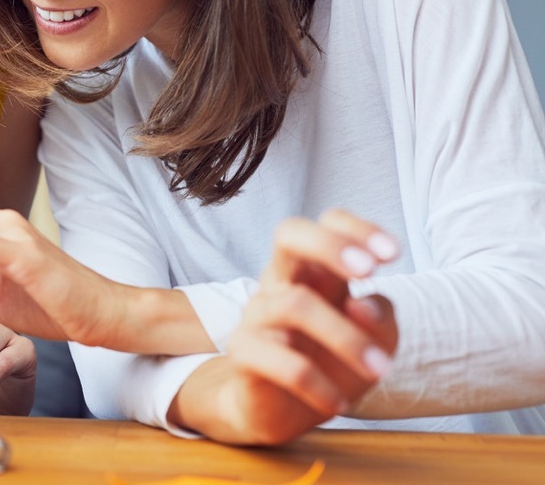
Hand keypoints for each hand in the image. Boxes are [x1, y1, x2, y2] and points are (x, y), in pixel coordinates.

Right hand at [170, 210, 399, 444]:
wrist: (280, 410)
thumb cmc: (330, 363)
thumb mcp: (375, 340)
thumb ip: (380, 316)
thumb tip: (362, 305)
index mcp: (316, 271)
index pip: (327, 224)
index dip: (357, 230)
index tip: (392, 255)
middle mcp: (282, 282)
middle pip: (288, 235)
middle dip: (329, 244)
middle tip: (368, 272)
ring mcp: (258, 314)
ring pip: (295, 304)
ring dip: (347, 337)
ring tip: (379, 369)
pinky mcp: (243, 352)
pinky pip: (279, 361)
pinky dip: (317, 385)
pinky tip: (338, 404)